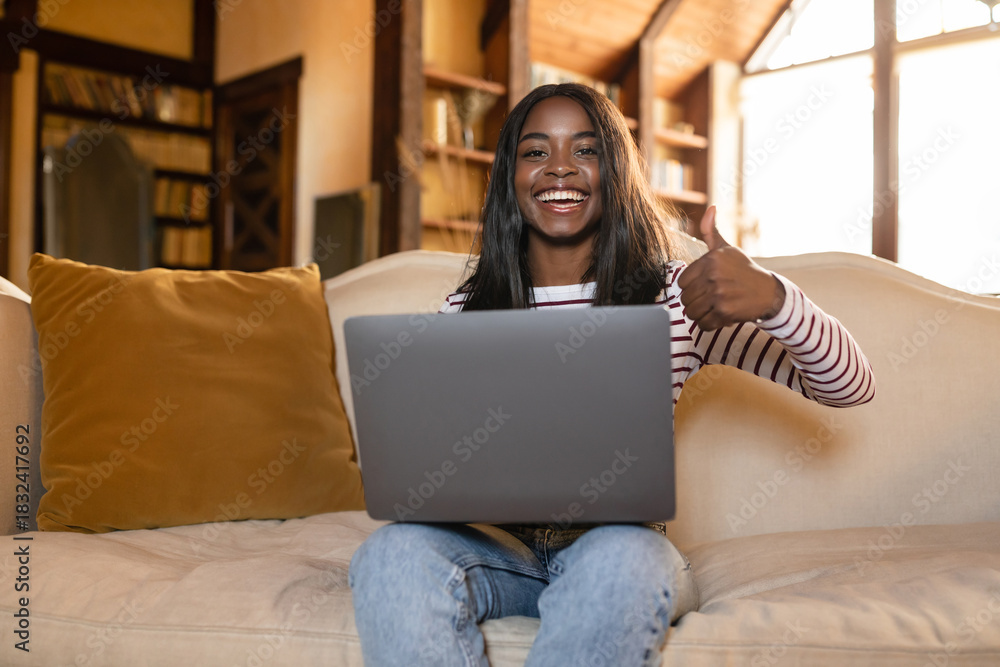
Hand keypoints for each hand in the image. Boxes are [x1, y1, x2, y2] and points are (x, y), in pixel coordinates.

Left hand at [677, 206, 785, 330]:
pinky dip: (710, 324)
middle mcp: (713, 275)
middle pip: (685, 298)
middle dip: (696, 301)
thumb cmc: (744, 271)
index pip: (682, 282)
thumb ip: (711, 232)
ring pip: (691, 312)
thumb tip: (710, 208)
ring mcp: (718, 294)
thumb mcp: (728, 249)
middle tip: (710, 298)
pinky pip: (703, 324)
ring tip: (714, 306)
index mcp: (711, 260)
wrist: (768, 292)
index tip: (704, 286)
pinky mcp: (724, 312)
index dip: (691, 287)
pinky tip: (720, 315)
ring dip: (701, 313)